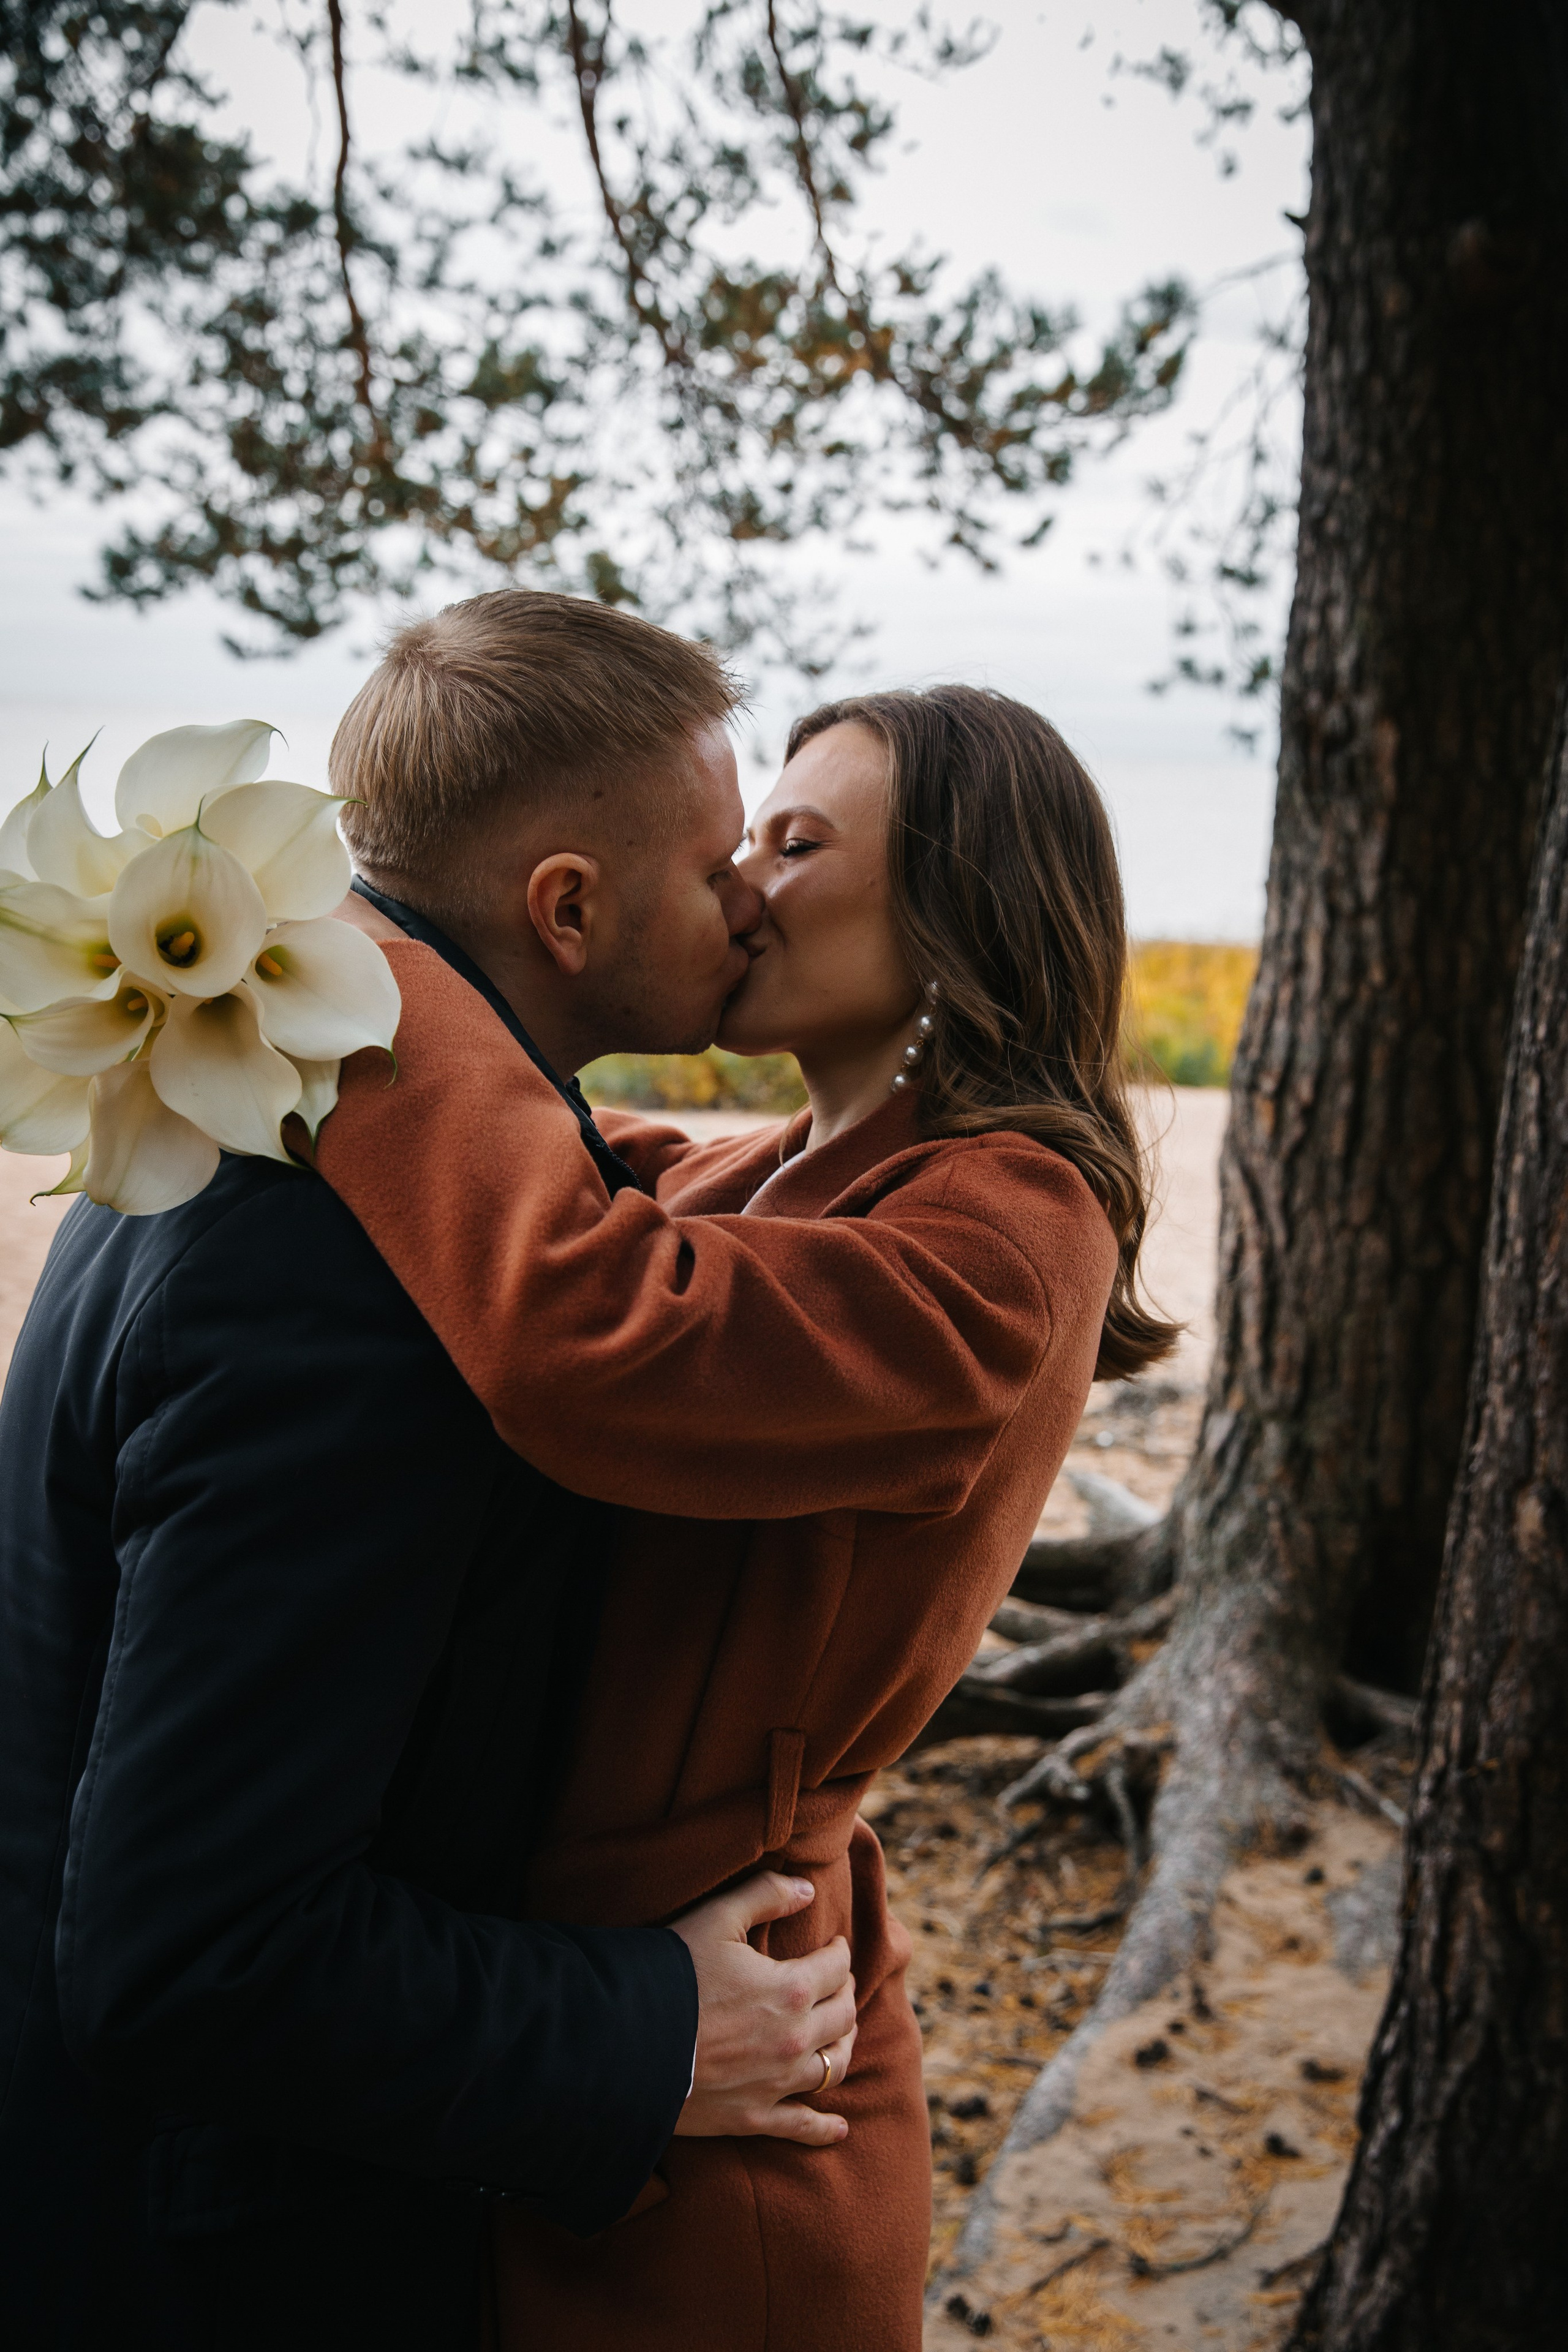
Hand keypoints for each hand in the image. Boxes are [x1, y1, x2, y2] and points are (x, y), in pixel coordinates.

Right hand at [670, 1873, 856, 2146]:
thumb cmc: (671, 1974)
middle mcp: (794, 2039)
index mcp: (790, 1989)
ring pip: (835, 2066)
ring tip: (841, 2033)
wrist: (626, 2042)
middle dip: (845, 1993)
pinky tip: (838, 2128)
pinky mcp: (753, 2117)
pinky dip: (825, 2128)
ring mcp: (776, 2084)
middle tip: (837, 1983)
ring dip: (844, 2045)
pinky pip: (802, 2126)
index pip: (836, 1968)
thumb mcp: (717, 1917)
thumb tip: (808, 1889)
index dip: (839, 1952)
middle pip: (843, 2016)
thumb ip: (766, 1895)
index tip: (834, 1947)